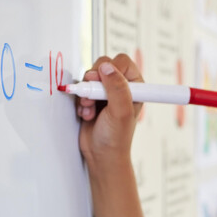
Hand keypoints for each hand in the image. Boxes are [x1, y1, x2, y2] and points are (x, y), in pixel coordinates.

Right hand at [76, 54, 143, 169]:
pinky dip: (80, 101)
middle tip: (93, 97)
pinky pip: (81, 89)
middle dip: (93, 82)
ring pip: (89, 77)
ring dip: (86, 93)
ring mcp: (105, 92)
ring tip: (91, 110)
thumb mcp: (120, 111)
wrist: (101, 154)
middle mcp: (121, 86)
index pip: (122, 62)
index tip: (101, 81)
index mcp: (135, 86)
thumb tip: (106, 67)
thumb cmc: (116, 137)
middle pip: (103, 65)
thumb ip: (116, 87)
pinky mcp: (92, 98)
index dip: (109, 69)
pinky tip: (86, 114)